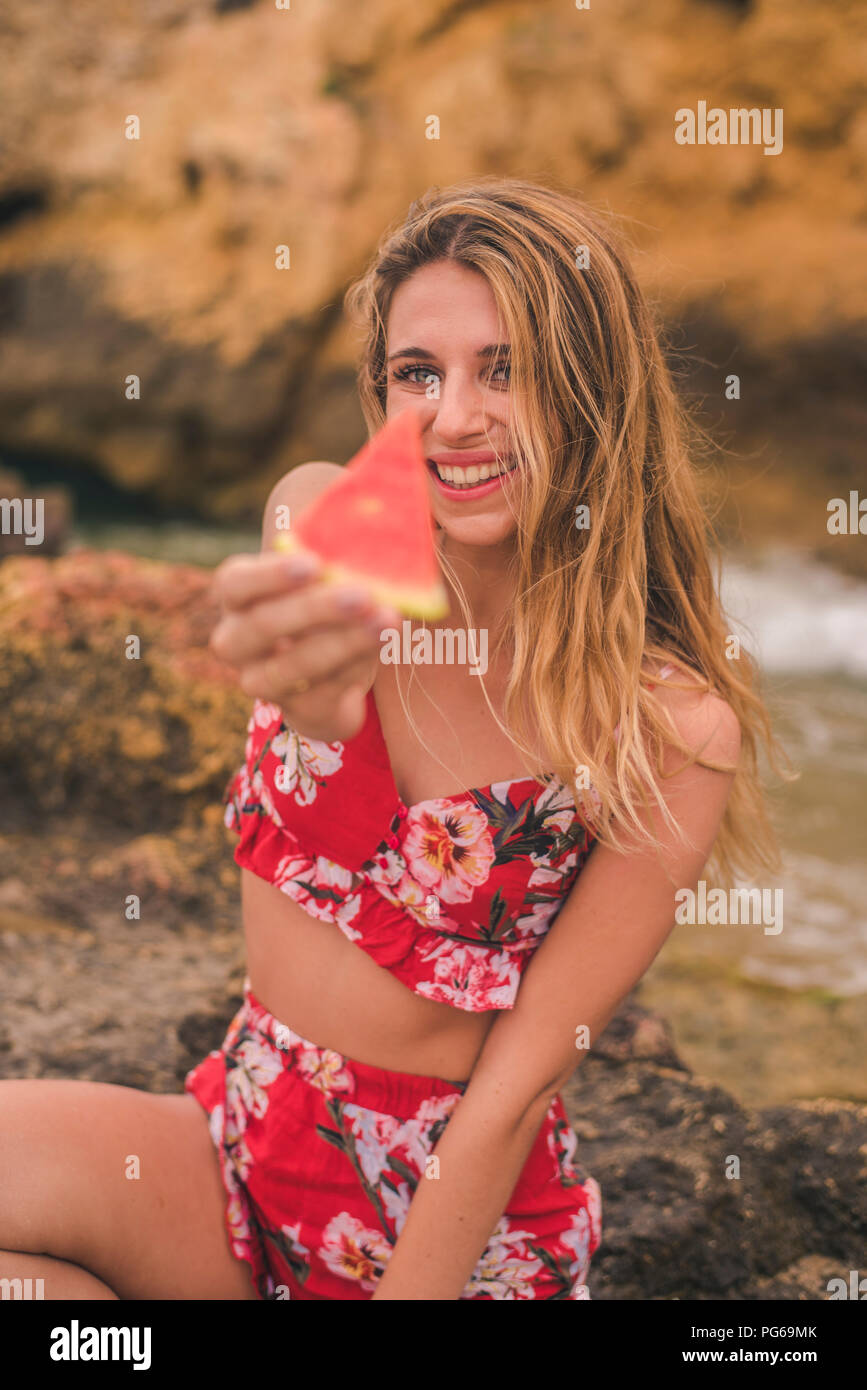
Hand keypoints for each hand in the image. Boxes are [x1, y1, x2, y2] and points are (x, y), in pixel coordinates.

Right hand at [208, 547, 399, 741]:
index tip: (314, 563)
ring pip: (295, 665)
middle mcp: (236, 641)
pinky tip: (386, 640)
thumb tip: (373, 513)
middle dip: (315, 609)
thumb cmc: (325, 608)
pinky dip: (359, 663)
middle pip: (263, 626)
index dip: (270, 575)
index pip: (234, 583)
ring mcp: (261, 681)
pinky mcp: (296, 711)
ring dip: (345, 641)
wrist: (333, 675)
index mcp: (237, 597)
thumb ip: (336, 548)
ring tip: (388, 620)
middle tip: (362, 594)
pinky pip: (326, 689)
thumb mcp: (325, 575)